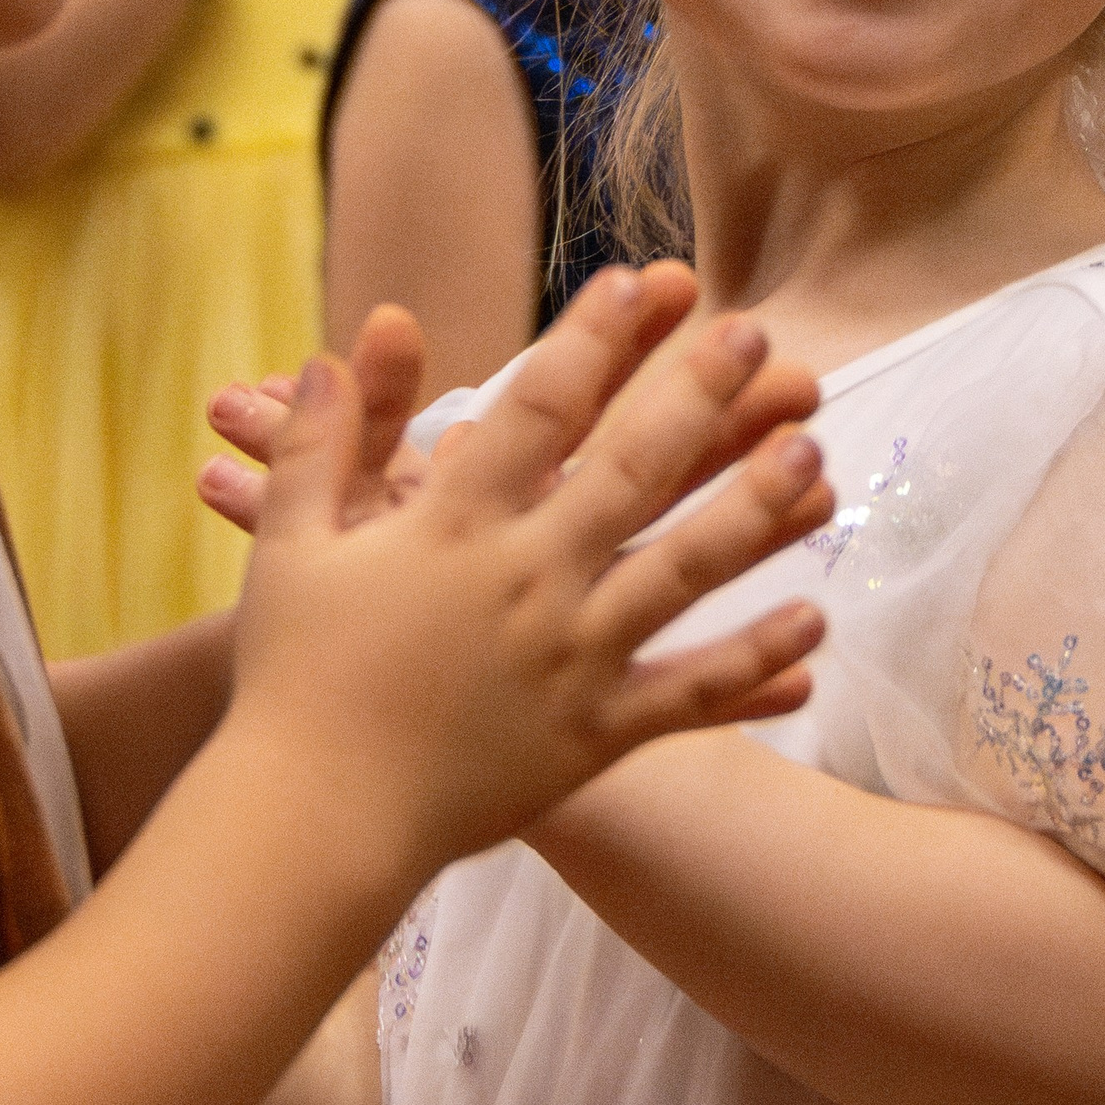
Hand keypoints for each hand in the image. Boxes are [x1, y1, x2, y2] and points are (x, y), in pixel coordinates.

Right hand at [225, 264, 836, 860]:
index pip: (535, 409)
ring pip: (681, 572)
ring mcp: (569, 660)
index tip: (640, 281)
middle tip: (755, 334)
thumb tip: (349, 337)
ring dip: (753, 510)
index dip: (591, 341)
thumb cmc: (292, 681)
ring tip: (815, 455)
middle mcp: (524, 581)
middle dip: (698, 395)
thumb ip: (322, 439)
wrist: (311, 822)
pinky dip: (755, 661)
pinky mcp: (593, 737)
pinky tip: (815, 621)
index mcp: (453, 526)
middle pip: (630, 470)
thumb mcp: (289, 545)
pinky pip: (690, 694)